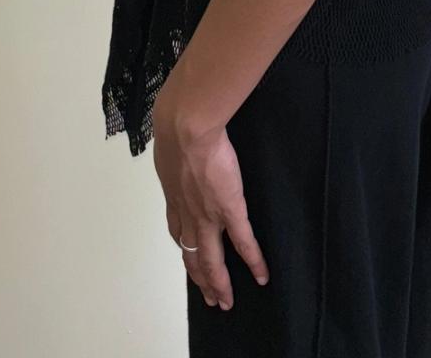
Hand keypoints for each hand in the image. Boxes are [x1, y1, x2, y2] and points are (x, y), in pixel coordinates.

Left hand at [151, 80, 270, 309]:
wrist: (186, 128)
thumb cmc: (176, 128)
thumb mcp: (169, 147)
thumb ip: (174, 155)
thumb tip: (174, 149)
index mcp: (175, 198)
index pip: (179, 233)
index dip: (187, 251)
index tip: (192, 261)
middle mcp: (188, 215)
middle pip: (193, 257)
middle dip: (201, 279)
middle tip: (210, 298)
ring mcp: (208, 216)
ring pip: (213, 261)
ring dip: (218, 283)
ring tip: (225, 301)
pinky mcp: (230, 210)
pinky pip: (243, 243)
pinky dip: (253, 262)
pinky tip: (261, 275)